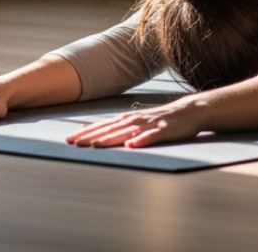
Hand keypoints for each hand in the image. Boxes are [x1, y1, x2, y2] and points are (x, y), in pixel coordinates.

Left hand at [65, 98, 206, 148]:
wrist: (190, 111)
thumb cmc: (160, 118)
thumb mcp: (134, 120)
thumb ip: (113, 125)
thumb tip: (87, 128)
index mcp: (127, 119)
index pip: (102, 126)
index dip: (85, 133)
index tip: (68, 140)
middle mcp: (135, 120)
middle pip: (110, 129)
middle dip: (92, 136)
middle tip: (74, 143)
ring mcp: (150, 124)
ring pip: (127, 132)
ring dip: (111, 138)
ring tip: (96, 145)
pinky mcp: (164, 130)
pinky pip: (152, 136)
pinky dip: (141, 140)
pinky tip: (132, 145)